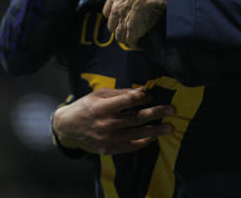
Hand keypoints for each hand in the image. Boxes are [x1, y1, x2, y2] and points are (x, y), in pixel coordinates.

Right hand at [51, 87, 174, 154]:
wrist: (68, 128)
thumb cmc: (85, 107)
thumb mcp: (98, 95)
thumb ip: (120, 94)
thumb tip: (143, 91)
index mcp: (102, 107)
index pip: (127, 101)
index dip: (142, 98)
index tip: (152, 96)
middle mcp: (106, 124)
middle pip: (136, 118)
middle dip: (156, 113)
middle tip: (172, 110)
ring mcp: (108, 139)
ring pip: (136, 134)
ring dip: (155, 130)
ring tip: (169, 127)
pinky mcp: (108, 149)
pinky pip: (130, 147)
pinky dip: (142, 142)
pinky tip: (153, 137)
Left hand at [103, 0, 168, 46]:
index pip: (107, 11)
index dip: (112, 15)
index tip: (118, 17)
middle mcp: (117, 9)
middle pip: (112, 25)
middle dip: (118, 28)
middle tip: (126, 29)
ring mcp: (125, 20)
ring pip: (119, 35)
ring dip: (125, 38)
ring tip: (132, 40)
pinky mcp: (134, 29)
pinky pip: (131, 41)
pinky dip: (134, 44)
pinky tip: (139, 45)